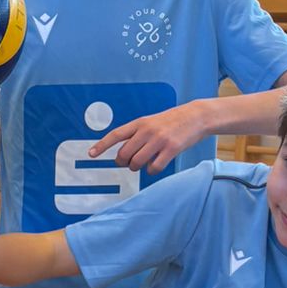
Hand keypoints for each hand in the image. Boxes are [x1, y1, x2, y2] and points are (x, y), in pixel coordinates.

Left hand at [86, 101, 211, 172]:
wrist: (196, 116)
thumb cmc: (171, 121)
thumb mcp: (150, 122)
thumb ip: (136, 134)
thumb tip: (121, 152)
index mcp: (140, 123)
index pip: (115, 135)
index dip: (101, 145)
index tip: (91, 154)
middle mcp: (147, 131)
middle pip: (124, 154)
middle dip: (123, 162)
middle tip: (128, 162)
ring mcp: (159, 140)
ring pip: (136, 163)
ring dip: (136, 167)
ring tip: (142, 163)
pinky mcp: (171, 149)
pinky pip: (153, 168)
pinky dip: (151, 170)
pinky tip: (155, 166)